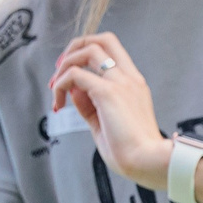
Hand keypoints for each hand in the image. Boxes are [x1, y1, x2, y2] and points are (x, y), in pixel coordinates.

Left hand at [50, 33, 171, 189]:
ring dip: (64, 64)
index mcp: (134, 84)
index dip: (86, 55)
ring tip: (55, 88)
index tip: (71, 76)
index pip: (112, 51)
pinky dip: (60, 85)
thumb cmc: (132, 153)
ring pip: (87, 49)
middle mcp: (129, 78)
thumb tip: (73, 89)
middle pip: (102, 39)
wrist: (148, 162)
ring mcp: (120, 83)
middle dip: (74, 47)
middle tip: (59, 69)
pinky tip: (58, 104)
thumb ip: (89, 105)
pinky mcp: (108, 93)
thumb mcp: (104, 124)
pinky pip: (75, 75)